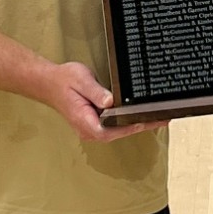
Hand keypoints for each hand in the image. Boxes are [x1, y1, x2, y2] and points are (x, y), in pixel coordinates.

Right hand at [41, 61, 167, 141]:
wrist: (49, 82)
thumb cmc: (63, 81)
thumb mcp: (82, 81)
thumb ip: (97, 92)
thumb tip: (111, 101)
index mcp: (86, 122)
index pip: (113, 130)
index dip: (133, 127)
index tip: (150, 120)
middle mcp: (89, 130)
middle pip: (119, 132)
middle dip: (141, 125)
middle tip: (162, 118)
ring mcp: (92, 128)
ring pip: (118, 130)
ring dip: (136, 124)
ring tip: (157, 117)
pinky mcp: (94, 123)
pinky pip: (114, 124)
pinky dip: (127, 120)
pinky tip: (139, 113)